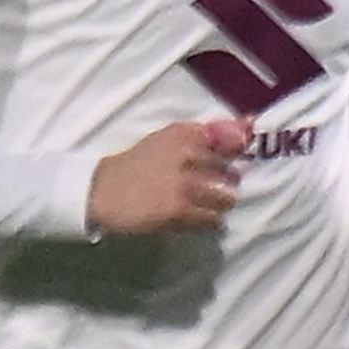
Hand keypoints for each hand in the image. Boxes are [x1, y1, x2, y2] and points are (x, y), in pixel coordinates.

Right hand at [85, 117, 252, 235]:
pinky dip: (209, 222)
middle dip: (226, 183)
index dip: (238, 149)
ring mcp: (183, 183)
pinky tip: (197, 220)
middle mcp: (185, 154)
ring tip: (205, 206)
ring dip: (219, 205)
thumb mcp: (166, 141)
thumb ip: (203, 136)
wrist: (100, 191)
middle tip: (213, 189)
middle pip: (230, 171)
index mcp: (182, 133)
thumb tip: (248, 126)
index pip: (229, 137)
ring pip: (226, 198)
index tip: (240, 156)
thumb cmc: (136, 166)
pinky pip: (212, 219)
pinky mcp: (178, 209)